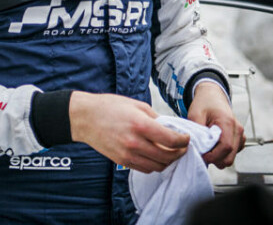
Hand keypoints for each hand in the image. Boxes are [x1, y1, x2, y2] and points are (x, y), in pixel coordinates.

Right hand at [68, 91, 188, 172]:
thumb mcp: (137, 105)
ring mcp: (127, 155)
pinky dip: (154, 165)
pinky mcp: (121, 161)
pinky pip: (145, 169)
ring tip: (172, 153)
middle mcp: (135, 143)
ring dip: (168, 161)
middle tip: (183, 147)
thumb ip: (155, 117)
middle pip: (167, 156)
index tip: (187, 138)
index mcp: (141, 125)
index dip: (183, 141)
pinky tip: (157, 156)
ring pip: (157, 166)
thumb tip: (170, 127)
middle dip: (179, 153)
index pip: (171, 140)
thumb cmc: (109, 107)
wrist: (85, 118)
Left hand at [187, 81, 245, 168]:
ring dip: (219, 157)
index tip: (201, 155)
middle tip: (203, 153)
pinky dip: (224, 154)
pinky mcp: (239, 137)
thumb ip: (197, 132)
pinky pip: (233, 153)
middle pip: (230, 157)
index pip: (225, 147)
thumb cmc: (204, 104)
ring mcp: (240, 134)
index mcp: (227, 122)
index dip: (213, 156)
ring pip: (231, 157)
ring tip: (208, 147)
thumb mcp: (195, 114)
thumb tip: (198, 150)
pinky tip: (215, 146)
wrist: (212, 95)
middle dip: (215, 159)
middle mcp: (237, 129)